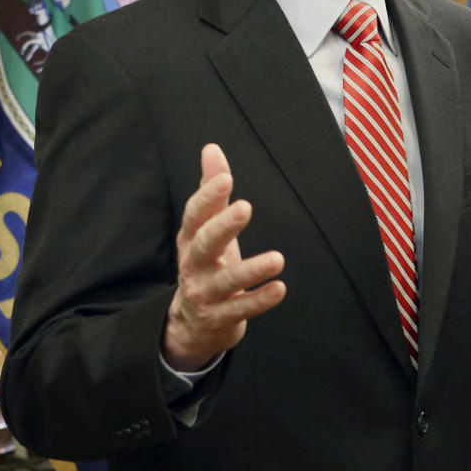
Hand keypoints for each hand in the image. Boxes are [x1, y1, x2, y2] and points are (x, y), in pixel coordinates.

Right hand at [161, 144, 285, 370]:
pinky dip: (260, 300)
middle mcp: (193, 265)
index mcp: (190, 239)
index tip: (226, 179)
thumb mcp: (207, 227)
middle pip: (203, 244)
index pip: (195, 214)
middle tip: (245, 207)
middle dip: (223, 226)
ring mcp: (205, 294)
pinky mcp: (220, 318)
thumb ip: (211, 190)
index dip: (208, 196)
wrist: (192, 322)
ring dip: (252, 269)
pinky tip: (280, 288)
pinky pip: (241, 309)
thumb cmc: (207, 262)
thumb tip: (212, 148)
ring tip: (278, 258)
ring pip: (227, 281)